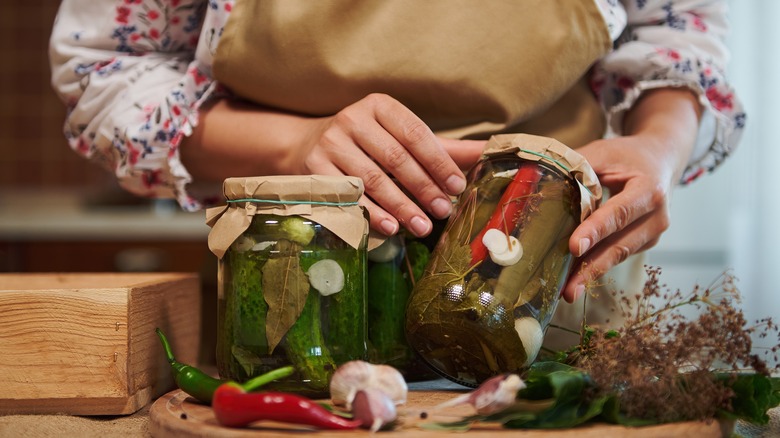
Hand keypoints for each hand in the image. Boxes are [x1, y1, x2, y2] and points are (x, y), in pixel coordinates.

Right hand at [299, 93, 483, 236]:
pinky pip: (349, 196)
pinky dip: (372, 214)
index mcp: (379, 106)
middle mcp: (352, 119)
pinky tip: (392, 228)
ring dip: (402, 206)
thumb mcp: (402, 138)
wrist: (307, 145)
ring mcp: (330, 143)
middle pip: (396, 158)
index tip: (457, 187)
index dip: (438, 162)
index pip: (415, 134)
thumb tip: (489, 152)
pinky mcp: (314, 168)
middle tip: (444, 211)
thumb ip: (443, 148)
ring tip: (423, 226)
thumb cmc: (368, 144)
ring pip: (373, 180)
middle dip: (423, 188)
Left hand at [562, 88, 701, 301]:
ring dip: (591, 273)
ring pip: (618, 255)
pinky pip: (618, 255)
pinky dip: (596, 264)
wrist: (660, 159)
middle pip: (621, 245)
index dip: (596, 230)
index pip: (619, 213)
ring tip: (569, 290)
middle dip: (592, 267)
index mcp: (649, 189)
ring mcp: (653, 233)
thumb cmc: (626, 155)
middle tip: (569, 288)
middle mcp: (657, 216)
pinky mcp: (645, 243)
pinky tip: (575, 276)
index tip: (574, 247)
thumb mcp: (603, 153)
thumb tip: (538, 180)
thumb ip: (577, 168)